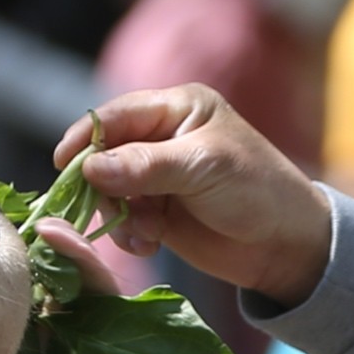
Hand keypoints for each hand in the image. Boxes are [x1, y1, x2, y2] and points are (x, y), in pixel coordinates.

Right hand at [57, 87, 338, 305]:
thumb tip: (89, 168)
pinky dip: (127, 233)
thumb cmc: (256, 190)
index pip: (116, 114)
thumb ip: (146, 166)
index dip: (86, 136)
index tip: (65, 163)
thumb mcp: (203, 168)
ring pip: (108, 190)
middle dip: (101, 185)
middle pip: (104, 153)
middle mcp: (163, 137)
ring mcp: (157, 176)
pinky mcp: (156, 211)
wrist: (287, 244)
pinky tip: (149, 244)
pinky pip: (122, 218)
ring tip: (144, 234)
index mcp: (178, 108)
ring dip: (117, 214)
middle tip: (112, 211)